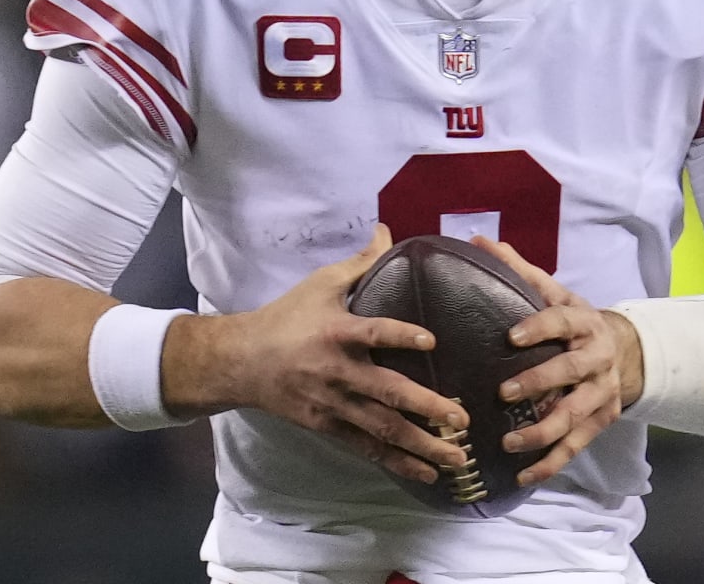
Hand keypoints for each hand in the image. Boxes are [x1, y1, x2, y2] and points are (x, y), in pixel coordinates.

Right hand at [205, 224, 471, 483]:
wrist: (242, 362)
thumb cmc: (286, 317)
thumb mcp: (319, 284)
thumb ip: (359, 263)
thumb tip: (387, 231)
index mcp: (337, 332)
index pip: (372, 333)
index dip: (400, 336)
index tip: (431, 340)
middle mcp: (338, 372)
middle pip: (387, 393)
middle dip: (427, 407)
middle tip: (462, 417)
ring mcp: (334, 405)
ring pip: (383, 429)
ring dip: (422, 444)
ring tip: (457, 455)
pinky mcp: (329, 427)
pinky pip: (368, 448)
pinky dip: (398, 463)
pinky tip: (427, 472)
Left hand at [471, 236, 640, 487]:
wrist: (626, 351)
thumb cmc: (575, 322)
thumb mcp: (555, 294)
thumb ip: (518, 272)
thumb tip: (477, 241)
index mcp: (583, 321)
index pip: (561, 320)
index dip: (538, 327)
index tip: (510, 337)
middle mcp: (596, 358)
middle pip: (570, 372)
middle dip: (539, 384)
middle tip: (503, 393)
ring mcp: (602, 393)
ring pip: (575, 416)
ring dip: (542, 432)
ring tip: (509, 443)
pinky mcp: (602, 421)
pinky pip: (576, 446)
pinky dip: (551, 463)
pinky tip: (523, 476)